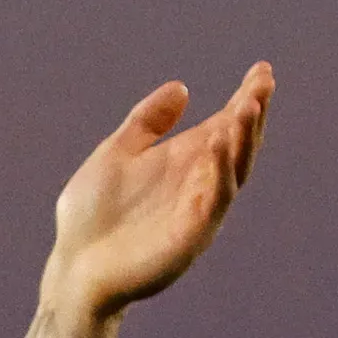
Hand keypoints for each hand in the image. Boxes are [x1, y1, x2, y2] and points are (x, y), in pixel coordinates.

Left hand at [44, 62, 273, 321]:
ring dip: (243, 138)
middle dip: (252, 114)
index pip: (224, 126)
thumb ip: (147, 122)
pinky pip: (214, 201)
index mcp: (184, 163)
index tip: (261, 69)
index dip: (245, 98)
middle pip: (238, 145)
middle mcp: (198, 184)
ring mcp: (197, 211)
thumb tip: (181, 88)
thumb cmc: (92, 217)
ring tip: (248, 106)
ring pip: (233, 171)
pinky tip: (219, 144)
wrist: (74, 268)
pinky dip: (220, 172)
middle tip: (263, 83)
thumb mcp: (117, 153)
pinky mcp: (189, 237)